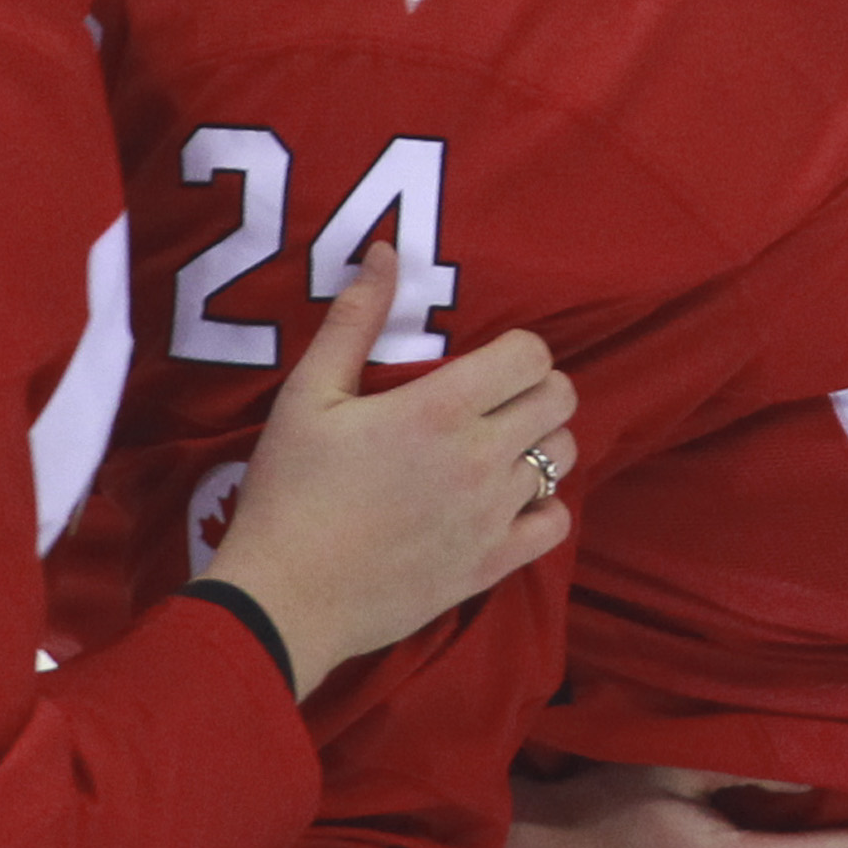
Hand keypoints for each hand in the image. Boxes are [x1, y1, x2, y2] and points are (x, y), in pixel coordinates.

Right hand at [209, 242, 577, 700]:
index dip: (516, 349)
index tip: (486, 362)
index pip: (531, 354)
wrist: (285, 596)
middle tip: (494, 400)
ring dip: (540, 443)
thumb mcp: (309, 395)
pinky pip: (555, 524)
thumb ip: (354, 320)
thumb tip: (386, 252)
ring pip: (563, 458)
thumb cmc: (289, 491)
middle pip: (559, 400)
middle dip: (535, 389)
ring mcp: (492, 516)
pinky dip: (542, 507)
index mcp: (440, 409)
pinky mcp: (490, 566)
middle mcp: (481, 459)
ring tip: (498, 447)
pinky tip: (506, 502)